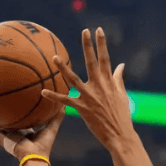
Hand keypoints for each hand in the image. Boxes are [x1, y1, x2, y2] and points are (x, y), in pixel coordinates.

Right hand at [0, 106, 65, 161]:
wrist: (34, 156)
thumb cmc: (44, 145)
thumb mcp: (51, 127)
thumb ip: (57, 116)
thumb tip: (64, 103)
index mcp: (21, 129)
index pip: (15, 117)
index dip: (12, 109)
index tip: (10, 97)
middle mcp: (10, 131)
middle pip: (0, 117)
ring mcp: (2, 134)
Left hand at [41, 28, 133, 151]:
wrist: (120, 135)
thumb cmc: (121, 116)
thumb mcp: (122, 95)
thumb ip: (118, 78)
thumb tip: (121, 65)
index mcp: (109, 82)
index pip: (105, 59)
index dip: (102, 44)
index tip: (98, 30)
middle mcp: (99, 86)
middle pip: (92, 62)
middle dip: (88, 46)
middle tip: (84, 31)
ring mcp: (90, 97)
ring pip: (74, 79)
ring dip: (64, 68)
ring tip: (54, 57)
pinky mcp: (83, 109)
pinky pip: (66, 101)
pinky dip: (54, 97)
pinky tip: (43, 92)